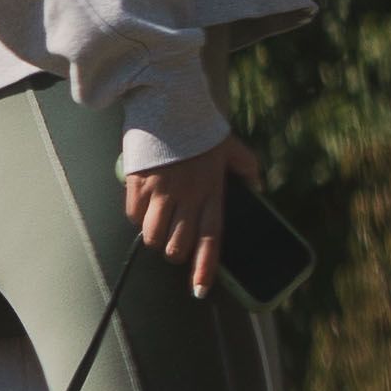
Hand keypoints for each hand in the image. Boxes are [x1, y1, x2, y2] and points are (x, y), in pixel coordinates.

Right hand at [124, 134, 260, 301]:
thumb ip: (246, 168)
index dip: (204, 268)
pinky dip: (137, 217)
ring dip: (155, 237)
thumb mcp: (231, 146)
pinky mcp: (138, 182)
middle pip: (177, 245)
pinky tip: (144, 205)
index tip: (199, 290)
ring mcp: (160, 190)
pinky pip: (133, 216)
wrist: (167, 99)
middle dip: (176, 251)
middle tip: (176, 241)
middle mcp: (187, 195)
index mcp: (212, 191)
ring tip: (159, 225)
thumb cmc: (200, 126)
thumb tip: (257, 187)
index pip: (211, 238)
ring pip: (153, 236)